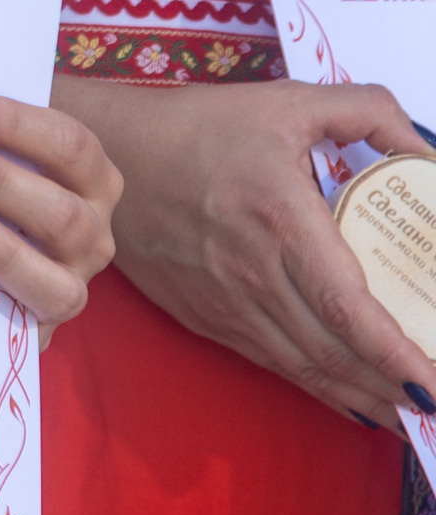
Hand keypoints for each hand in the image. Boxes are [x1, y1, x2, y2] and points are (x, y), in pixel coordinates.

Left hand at [0, 92, 121, 340]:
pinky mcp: (46, 323)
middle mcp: (94, 231)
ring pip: (57, 280)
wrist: (1, 255)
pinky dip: (0, 294)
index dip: (15, 124)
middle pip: (62, 211)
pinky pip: (33, 322)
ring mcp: (75, 281)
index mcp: (90, 175)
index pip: (68, 144)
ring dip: (4, 246)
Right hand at [51, 73, 435, 425]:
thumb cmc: (201, 125)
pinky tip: (356, 400)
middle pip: (336, 353)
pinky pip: (276, 365)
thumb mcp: (287, 100)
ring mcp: (227, 302)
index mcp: (279, 215)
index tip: (434, 380)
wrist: (112, 153)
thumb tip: (424, 150)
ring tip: (413, 414)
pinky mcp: (208, 318)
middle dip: (397, 390)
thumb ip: (364, 111)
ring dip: (367, 400)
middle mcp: (254, 270)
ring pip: (310, 370)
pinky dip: (323, 391)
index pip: (347, 307)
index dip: (396, 353)